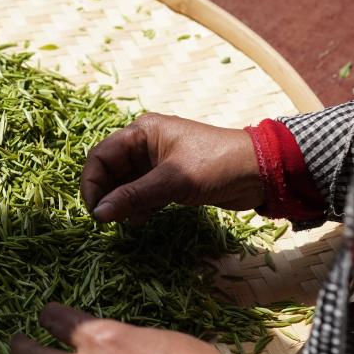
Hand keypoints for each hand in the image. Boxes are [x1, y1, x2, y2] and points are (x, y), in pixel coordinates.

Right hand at [81, 113, 261, 223]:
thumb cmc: (217, 165)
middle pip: (110, 170)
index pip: (101, 155)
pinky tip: (140, 220)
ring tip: (124, 221)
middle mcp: (145, 144)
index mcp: (142, 132)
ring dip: (120, 202)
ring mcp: (157, 162)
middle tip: (105, 220)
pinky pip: (141, 192)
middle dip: (105, 194)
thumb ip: (134, 197)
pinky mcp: (169, 179)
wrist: (261, 172)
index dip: (92, 182)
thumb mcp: (173, 181)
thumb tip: (99, 214)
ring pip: (125, 183)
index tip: (93, 210)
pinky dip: (137, 206)